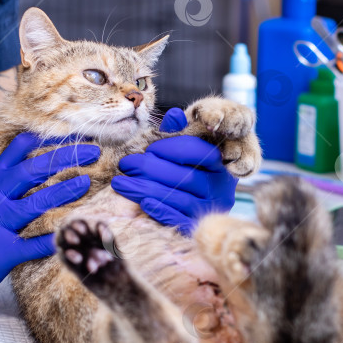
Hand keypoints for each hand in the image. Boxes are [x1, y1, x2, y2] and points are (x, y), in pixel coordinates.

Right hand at [0, 133, 99, 309]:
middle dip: (65, 158)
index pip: (20, 148)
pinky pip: (31, 245)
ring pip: (34, 204)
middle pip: (31, 171)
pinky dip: (52, 239)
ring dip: (63, 192)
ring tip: (86, 182)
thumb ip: (12, 172)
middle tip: (93, 151)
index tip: (78, 132)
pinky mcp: (0, 252)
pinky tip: (71, 232)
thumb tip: (47, 151)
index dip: (50, 139)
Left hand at [111, 108, 237, 234]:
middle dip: (151, 169)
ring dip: (147, 190)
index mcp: (221, 161)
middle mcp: (222, 186)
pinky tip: (142, 203)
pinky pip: (181, 220)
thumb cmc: (189, 165)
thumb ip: (181, 130)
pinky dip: (162, 211)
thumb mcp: (188, 144)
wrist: (200, 206)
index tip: (148, 149)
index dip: (170, 148)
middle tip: (126, 164)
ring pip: (180, 198)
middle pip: (186, 176)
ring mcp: (212, 209)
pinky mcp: (200, 226)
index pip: (196, 152)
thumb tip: (173, 116)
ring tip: (120, 183)